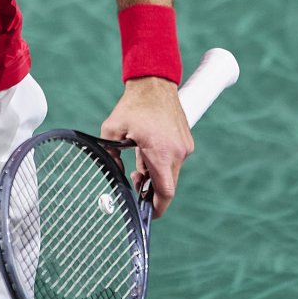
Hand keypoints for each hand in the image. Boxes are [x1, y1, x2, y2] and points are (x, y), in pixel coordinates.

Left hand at [101, 76, 193, 218]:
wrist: (154, 83)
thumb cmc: (132, 106)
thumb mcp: (112, 129)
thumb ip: (110, 154)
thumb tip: (113, 173)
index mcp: (161, 153)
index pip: (165, 191)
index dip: (157, 207)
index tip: (149, 214)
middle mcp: (178, 152)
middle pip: (167, 184)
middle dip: (151, 189)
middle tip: (135, 182)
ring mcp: (185, 147)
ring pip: (171, 173)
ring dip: (155, 174)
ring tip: (138, 162)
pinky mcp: (187, 142)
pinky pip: (175, 160)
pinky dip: (162, 163)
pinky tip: (147, 151)